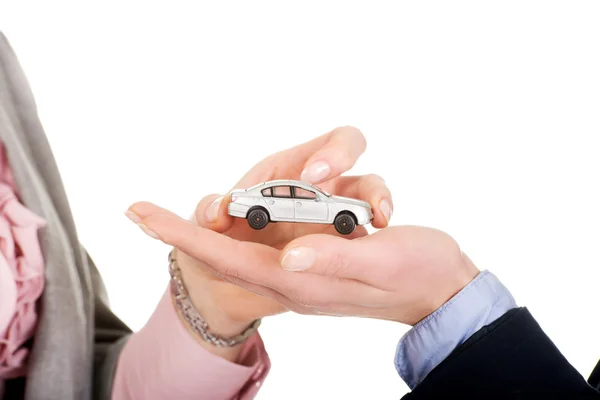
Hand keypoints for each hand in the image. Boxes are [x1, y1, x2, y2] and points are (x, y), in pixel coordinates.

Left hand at [130, 206, 478, 325]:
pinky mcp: (318, 259)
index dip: (184, 235)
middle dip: (182, 233)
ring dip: (211, 232)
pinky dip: (242, 233)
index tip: (141, 214)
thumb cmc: (418, 273)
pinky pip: (269, 246)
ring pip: (244, 249)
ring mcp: (305, 270)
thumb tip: (287, 255)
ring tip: (172, 218)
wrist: (441, 291)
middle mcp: (296, 277)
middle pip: (225, 254)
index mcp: (305, 279)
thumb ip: (334, 258)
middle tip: (141, 212)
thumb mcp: (382, 261)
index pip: (229, 258)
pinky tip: (231, 223)